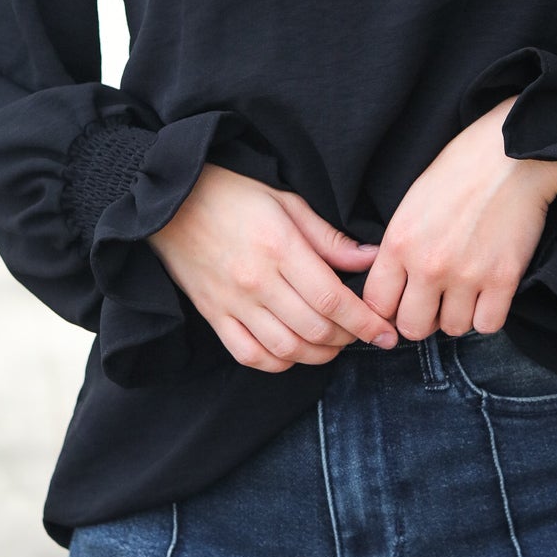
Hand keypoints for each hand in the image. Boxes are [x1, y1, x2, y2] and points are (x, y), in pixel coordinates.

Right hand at [147, 164, 398, 372]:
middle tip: (365, 334)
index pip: (332, 300)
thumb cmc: (233, 193)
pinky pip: (250, 355)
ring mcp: (232, 303)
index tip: (386, 332)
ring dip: (319, 355)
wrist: (170, 201)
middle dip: (349, 339)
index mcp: (279, 248)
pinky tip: (294, 352)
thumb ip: (328, 238)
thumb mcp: (287, 201)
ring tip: (335, 344)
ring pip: (286, 350)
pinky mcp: (213, 315)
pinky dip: (278, 363)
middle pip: (314, 330)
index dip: (365, 322)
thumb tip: (371, 258)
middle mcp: (256, 281)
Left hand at [361, 99, 556, 339]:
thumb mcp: (411, 204)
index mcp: (399, 242)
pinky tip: (487, 294)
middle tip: (433, 302)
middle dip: (421, 319)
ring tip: (464, 291)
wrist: (510, 156)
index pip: (376, 304)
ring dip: (457, 315)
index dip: (386, 311)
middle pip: (412, 327)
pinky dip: (487, 316)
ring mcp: (467, 276)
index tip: (399, 305)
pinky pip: (488, 325)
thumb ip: (398, 248)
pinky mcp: (503, 280)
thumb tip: (392, 288)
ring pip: (452, 329)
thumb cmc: (459, 172)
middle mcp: (428, 265)